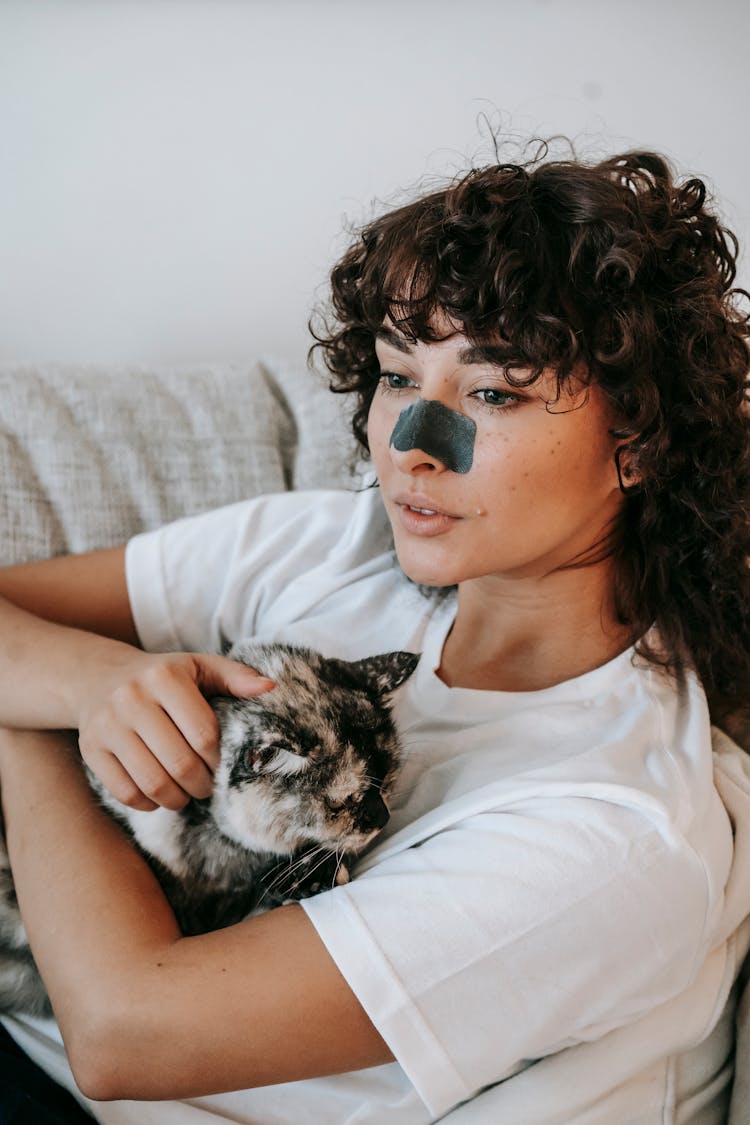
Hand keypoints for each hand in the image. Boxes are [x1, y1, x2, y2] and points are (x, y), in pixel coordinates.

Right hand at [77, 651, 274, 810]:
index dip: (219, 759)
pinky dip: (148, 803)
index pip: (204, 734)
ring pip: (152, 783)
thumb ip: (235, 676)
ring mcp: (107, 726)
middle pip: (180, 763)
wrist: (99, 679)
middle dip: (202, 785)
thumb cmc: (163, 677)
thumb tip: (270, 687)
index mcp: (165, 677)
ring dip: (178, 799)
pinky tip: (159, 795)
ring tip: (186, 794)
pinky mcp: (91, 749)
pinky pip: (125, 793)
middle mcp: (132, 699)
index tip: (223, 765)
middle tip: (208, 787)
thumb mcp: (199, 667)